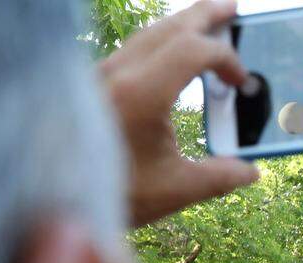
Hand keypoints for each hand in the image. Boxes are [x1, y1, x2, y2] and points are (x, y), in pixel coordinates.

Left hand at [99, 0, 258, 225]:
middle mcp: (118, 73)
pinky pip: (131, 49)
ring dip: (179, 25)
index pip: (193, 51)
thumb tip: (252, 171)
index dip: (225, 59)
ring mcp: (100, 75)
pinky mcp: (91, 85)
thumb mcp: (174, 190)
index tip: (241, 82)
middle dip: (204, 15)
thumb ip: (219, 177)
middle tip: (232, 7)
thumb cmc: (112, 195)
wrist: (50, 202)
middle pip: (169, 27)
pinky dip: (157, 42)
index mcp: (141, 93)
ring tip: (205, 22)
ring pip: (147, 34)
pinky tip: (168, 54)